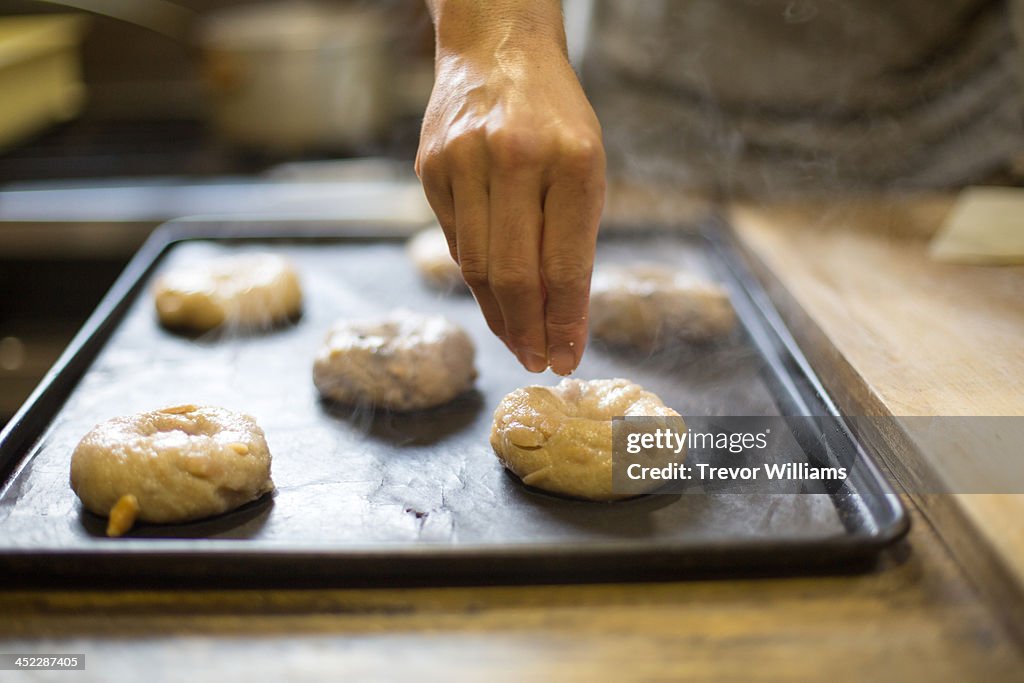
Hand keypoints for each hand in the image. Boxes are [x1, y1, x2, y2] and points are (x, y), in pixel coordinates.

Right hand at [415, 10, 604, 374]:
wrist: (496, 49)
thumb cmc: (554, 116)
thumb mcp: (586, 166)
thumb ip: (573, 238)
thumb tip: (559, 318)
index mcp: (572, 160)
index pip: (567, 265)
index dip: (567, 322)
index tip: (568, 358)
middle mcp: (515, 159)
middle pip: (515, 275)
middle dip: (528, 331)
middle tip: (538, 360)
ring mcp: (465, 163)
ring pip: (478, 266)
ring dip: (499, 313)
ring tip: (517, 339)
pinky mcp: (431, 169)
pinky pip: (456, 241)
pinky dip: (476, 276)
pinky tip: (492, 296)